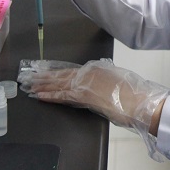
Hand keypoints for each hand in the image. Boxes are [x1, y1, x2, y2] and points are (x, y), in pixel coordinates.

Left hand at [18, 59, 169, 160]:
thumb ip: (107, 80)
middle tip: (30, 76)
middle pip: (61, 75)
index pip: (71, 71)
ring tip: (29, 85)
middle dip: (45, 76)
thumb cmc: (134, 94)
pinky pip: (61, 95)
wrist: (140, 102)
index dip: (57, 72)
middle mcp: (88, 72)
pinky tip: (38, 95)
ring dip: (42, 84)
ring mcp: (84, 83)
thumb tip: (100, 84)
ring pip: (58, 83)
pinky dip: (49, 95)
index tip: (46, 72)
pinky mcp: (82, 95)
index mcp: (97, 68)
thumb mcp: (119, 81)